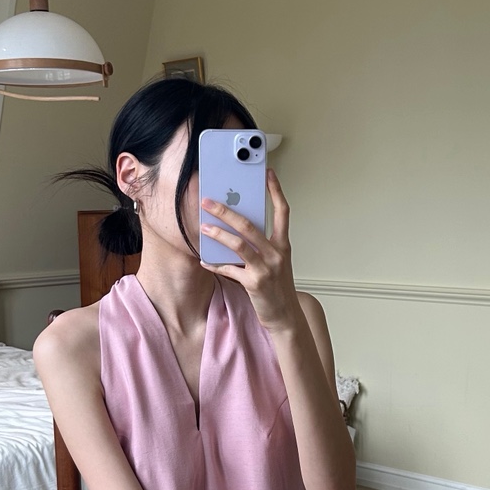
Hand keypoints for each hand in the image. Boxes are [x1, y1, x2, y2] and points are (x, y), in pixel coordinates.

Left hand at [200, 169, 300, 333]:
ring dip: (218, 234)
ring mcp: (266, 268)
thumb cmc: (277, 288)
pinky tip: (204, 261)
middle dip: (227, 210)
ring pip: (239, 244)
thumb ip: (260, 247)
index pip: (282, 212)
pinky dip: (215, 265)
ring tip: (203, 227)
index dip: (275, 191)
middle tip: (209, 201)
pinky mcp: (254, 283)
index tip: (267, 173)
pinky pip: (230, 269)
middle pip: (250, 225)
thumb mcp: (275, 263)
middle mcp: (276, 253)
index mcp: (282, 245)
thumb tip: (235, 231)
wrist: (286, 317)